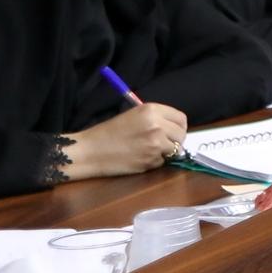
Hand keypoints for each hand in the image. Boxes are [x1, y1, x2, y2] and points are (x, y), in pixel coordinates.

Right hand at [60, 101, 186, 180]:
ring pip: (175, 149)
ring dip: (166, 152)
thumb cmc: (108, 132)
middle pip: (181, 135)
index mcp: (152, 110)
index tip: (172, 131)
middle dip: (174, 140)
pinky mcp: (151, 161)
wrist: (89, 151)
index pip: (181, 118)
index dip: (178, 126)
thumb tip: (174, 126)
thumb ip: (156, 118)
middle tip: (162, 142)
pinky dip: (156, 161)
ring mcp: (156, 145)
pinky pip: (163, 162)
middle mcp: (157, 126)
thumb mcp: (134, 115)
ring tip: (149, 150)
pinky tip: (141, 158)